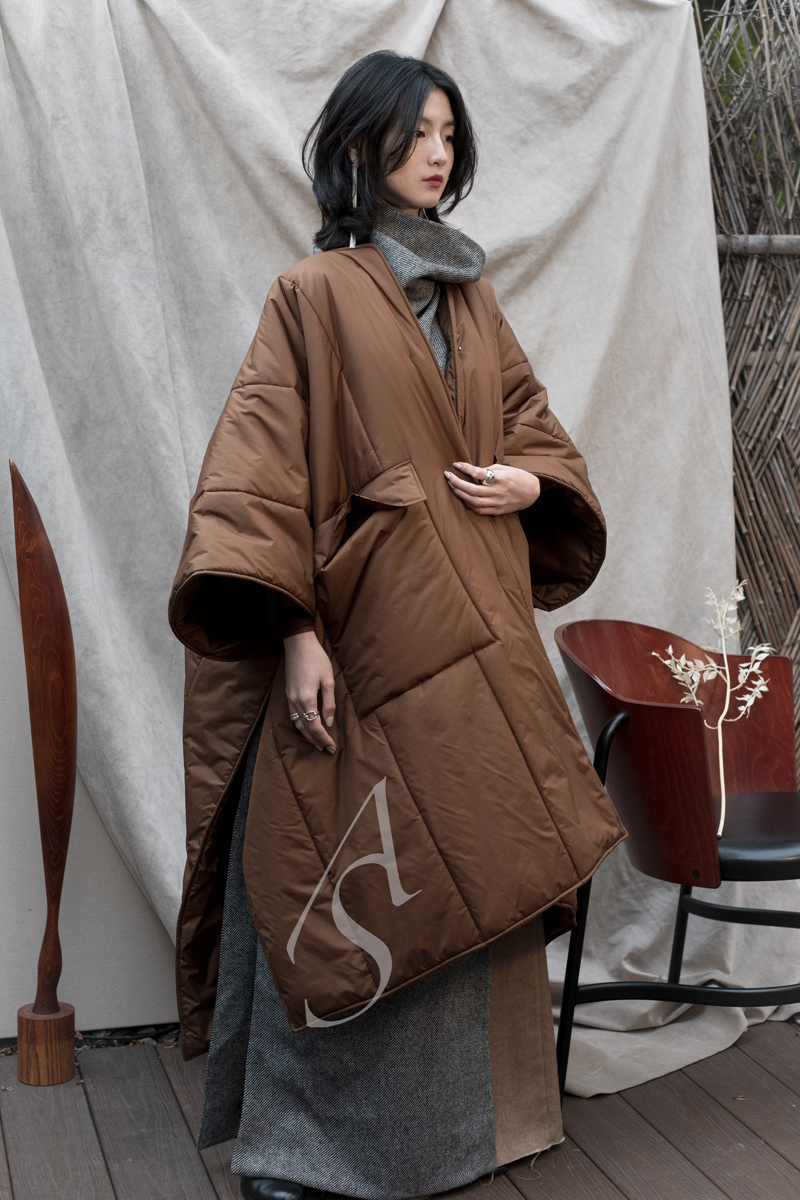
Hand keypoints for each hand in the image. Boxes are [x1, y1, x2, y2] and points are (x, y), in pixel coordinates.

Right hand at [284, 630, 335, 753]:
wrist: (298, 644)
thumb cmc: (316, 659)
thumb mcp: (328, 680)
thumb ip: (329, 703)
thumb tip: (328, 723)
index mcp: (307, 699)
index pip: (315, 726)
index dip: (324, 739)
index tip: (332, 747)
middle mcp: (295, 701)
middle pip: (305, 729)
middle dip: (316, 741)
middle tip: (326, 749)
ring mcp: (289, 698)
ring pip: (297, 723)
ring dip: (307, 735)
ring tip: (317, 743)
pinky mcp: (288, 693)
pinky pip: (293, 715)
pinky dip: (301, 725)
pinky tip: (307, 727)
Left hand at [444, 461, 540, 514]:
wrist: (531, 492)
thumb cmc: (516, 477)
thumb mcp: (504, 468)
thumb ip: (488, 470)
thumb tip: (470, 471)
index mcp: (501, 478)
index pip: (479, 474)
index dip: (466, 468)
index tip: (455, 464)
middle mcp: (499, 492)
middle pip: (473, 490)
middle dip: (457, 483)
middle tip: (448, 476)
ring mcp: (498, 503)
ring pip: (474, 502)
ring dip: (460, 494)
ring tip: (452, 486)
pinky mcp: (497, 511)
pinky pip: (479, 510)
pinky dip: (469, 504)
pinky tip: (463, 497)